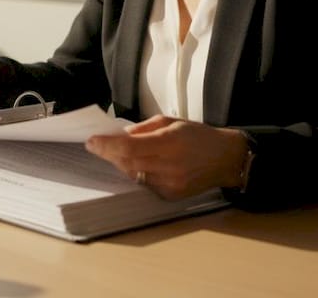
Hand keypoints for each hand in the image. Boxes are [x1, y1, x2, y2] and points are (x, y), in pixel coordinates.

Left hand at [85, 115, 249, 200]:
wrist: (225, 159)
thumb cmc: (198, 136)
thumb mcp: (170, 121)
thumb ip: (143, 129)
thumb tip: (119, 135)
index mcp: (169, 143)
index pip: (129, 148)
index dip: (107, 146)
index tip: (91, 141)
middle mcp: (169, 167)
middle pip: (127, 163)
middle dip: (109, 153)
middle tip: (98, 144)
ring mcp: (169, 184)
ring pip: (133, 175)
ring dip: (122, 163)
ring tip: (119, 152)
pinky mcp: (170, 196)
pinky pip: (143, 184)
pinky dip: (136, 173)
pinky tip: (140, 164)